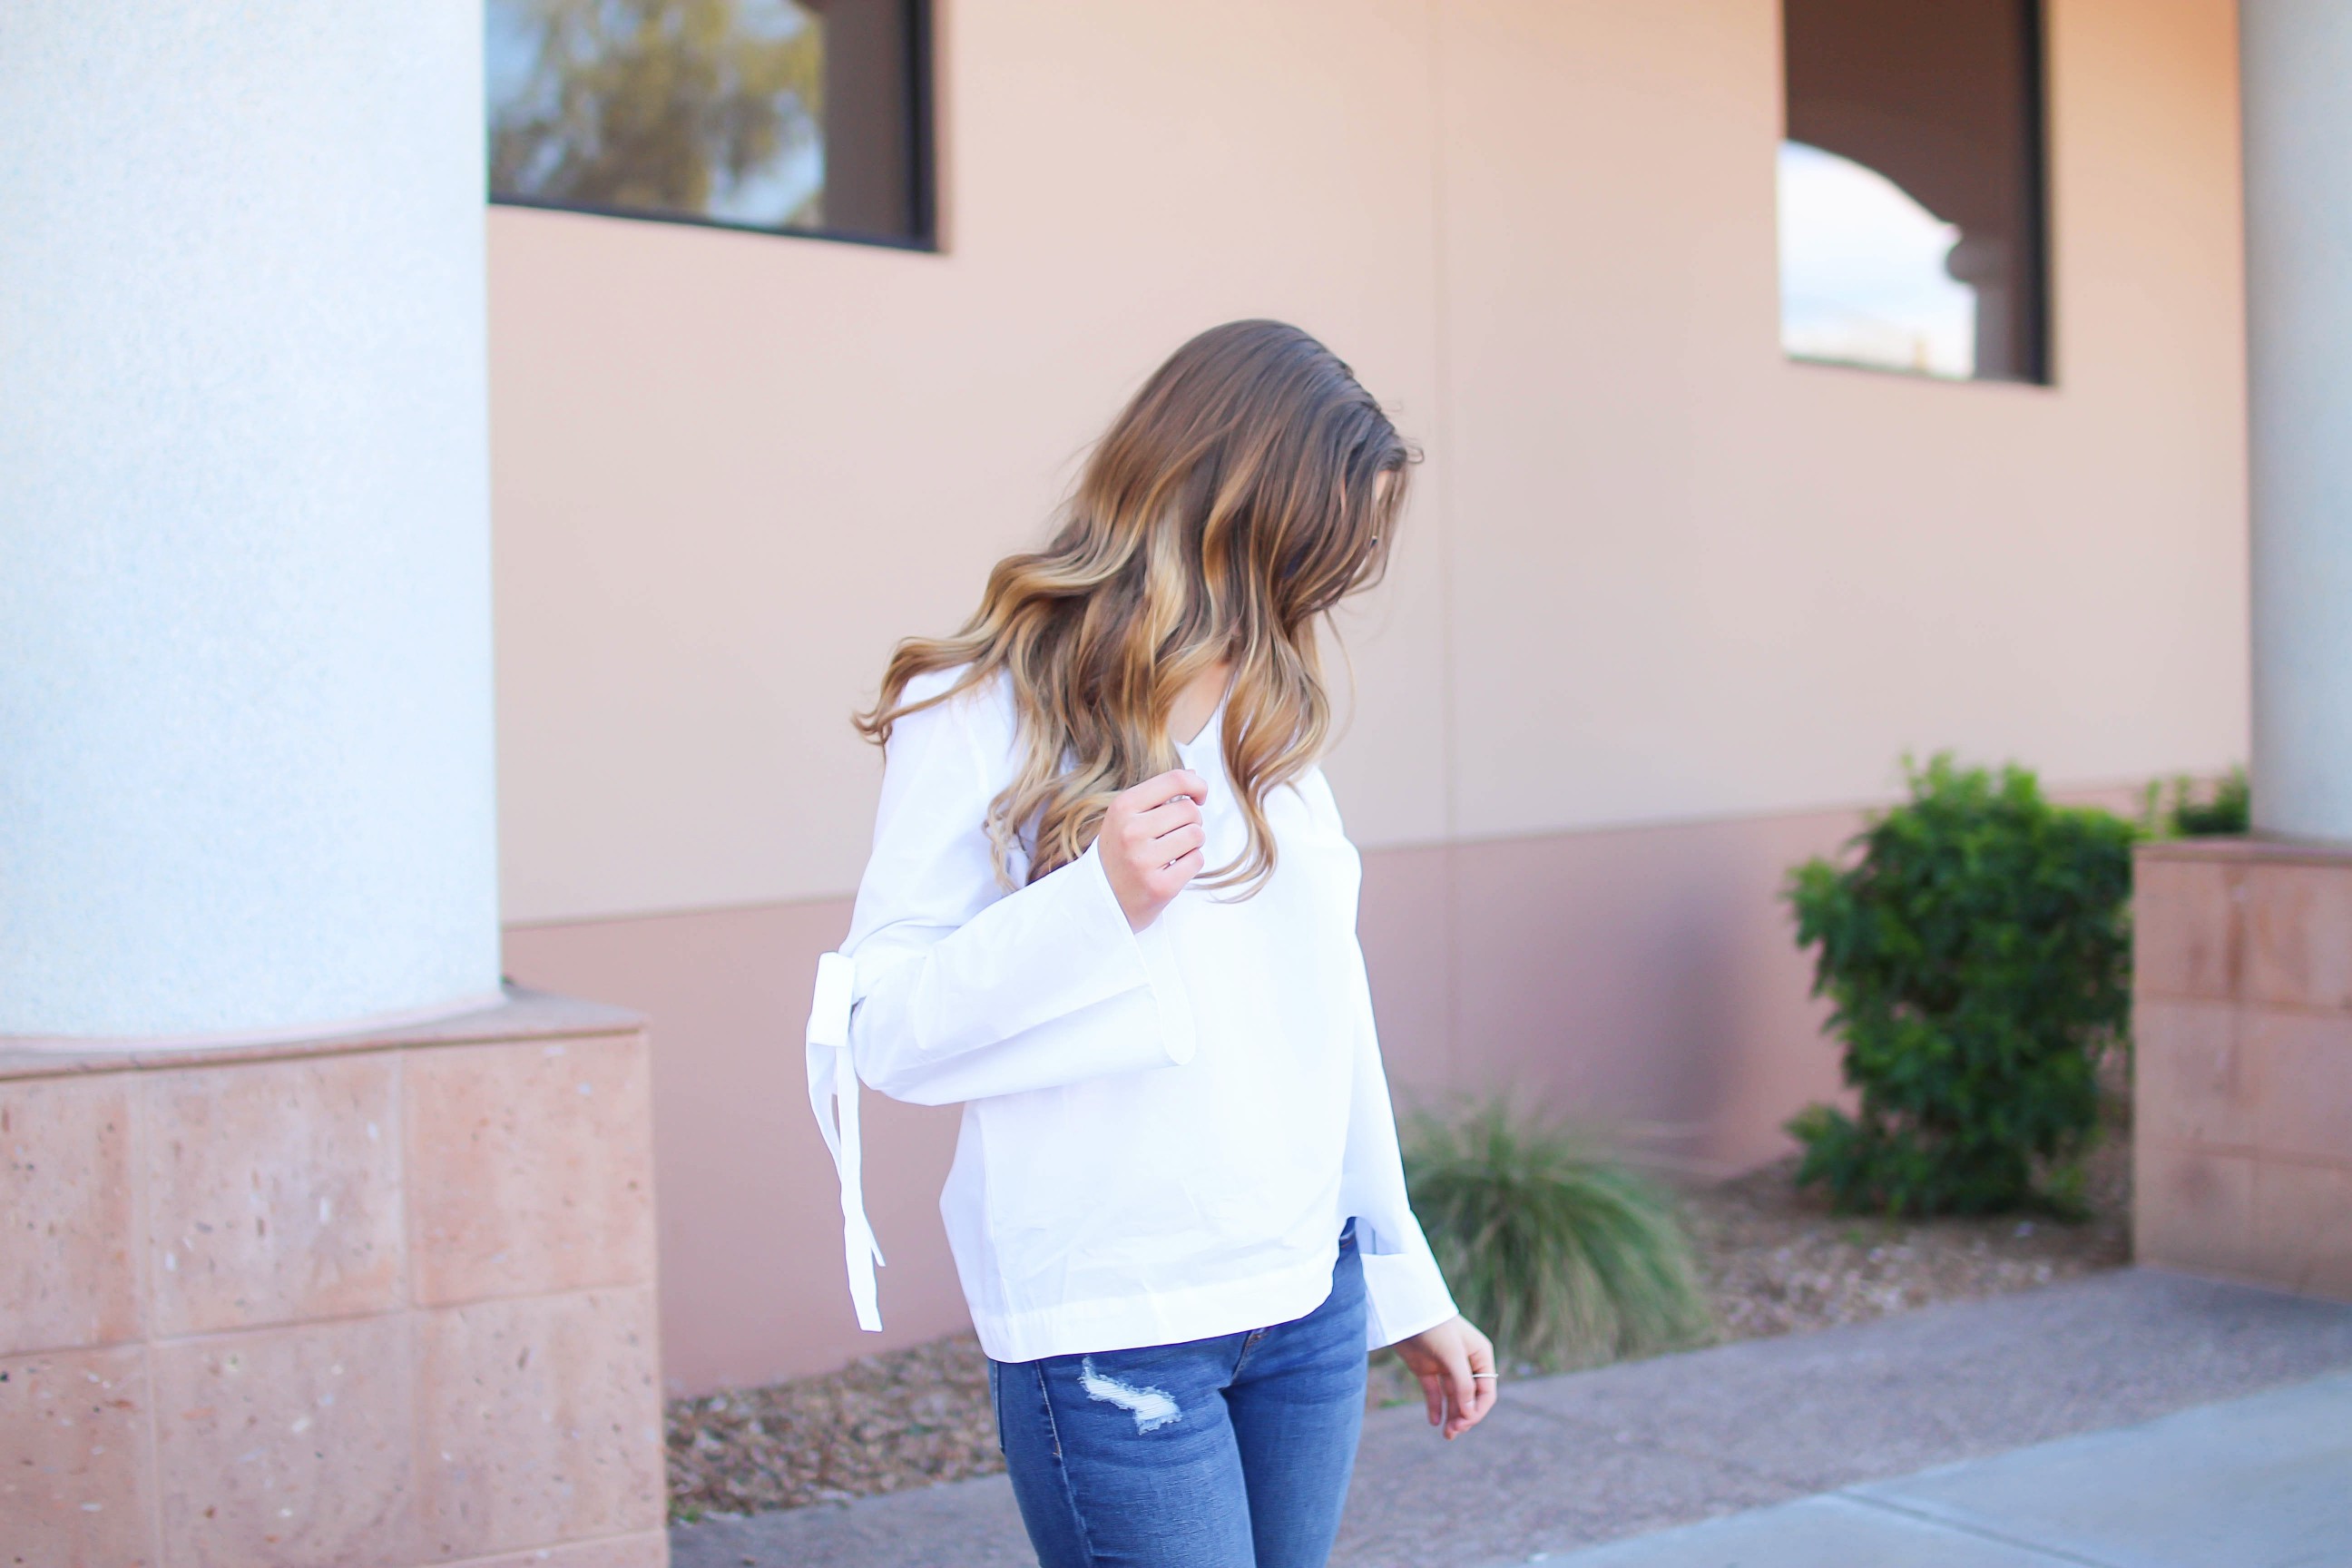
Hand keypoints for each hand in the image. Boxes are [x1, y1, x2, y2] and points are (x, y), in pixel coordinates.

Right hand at [1098, 769, 1210, 930]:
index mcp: (1122, 808)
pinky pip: (1197, 860)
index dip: (1197, 785)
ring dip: (1192, 843)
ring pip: (1197, 835)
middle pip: (1190, 810)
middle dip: (1191, 821)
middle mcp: (1131, 832)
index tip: (1199, 797)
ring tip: (1172, 852)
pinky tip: (1172, 869)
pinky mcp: (1160, 886)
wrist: (1103, 901)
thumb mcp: (1126, 817)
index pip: (1175, 780)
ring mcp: (1144, 860)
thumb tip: (1193, 774)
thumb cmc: (1120, 853)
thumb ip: (1157, 795)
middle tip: (1175, 835)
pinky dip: (1190, 863)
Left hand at [1394, 1315, 1497, 1439]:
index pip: (1486, 1392)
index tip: (1464, 1423)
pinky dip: (1435, 1408)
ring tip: (1446, 1435)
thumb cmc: (1435, 1327)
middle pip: (1470, 1398)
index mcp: (1480, 1356)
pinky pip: (1435, 1393)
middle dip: (1464, 1417)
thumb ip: (1463, 1384)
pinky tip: (1434, 1422)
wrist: (1405, 1310)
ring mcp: (1446, 1366)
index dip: (1477, 1410)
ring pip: (1453, 1398)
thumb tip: (1469, 1415)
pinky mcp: (1426, 1369)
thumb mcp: (1452, 1355)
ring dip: (1452, 1417)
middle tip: (1452, 1433)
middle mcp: (1466, 1363)